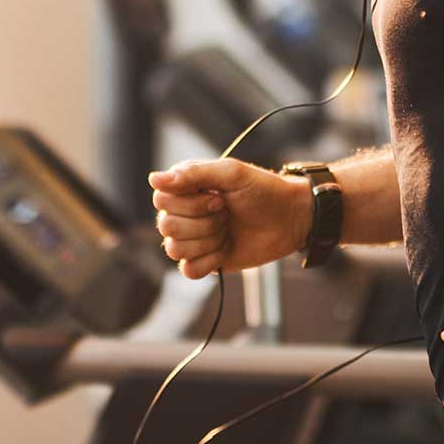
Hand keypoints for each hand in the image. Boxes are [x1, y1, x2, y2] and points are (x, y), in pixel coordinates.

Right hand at [146, 159, 309, 278]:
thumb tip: (153, 178)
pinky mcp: (204, 261)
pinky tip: (226, 248)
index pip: (161, 199)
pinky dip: (210, 260)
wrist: (290, 218)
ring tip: (227, 229)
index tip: (219, 197)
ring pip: (175, 249)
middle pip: (167, 226)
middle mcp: (184, 212)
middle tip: (226, 213)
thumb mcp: (231, 173)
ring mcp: (194, 238)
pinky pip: (188, 271)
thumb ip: (193, 174)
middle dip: (203, 222)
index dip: (190, 203)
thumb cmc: (264, 190)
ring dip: (208, 240)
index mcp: (185, 187)